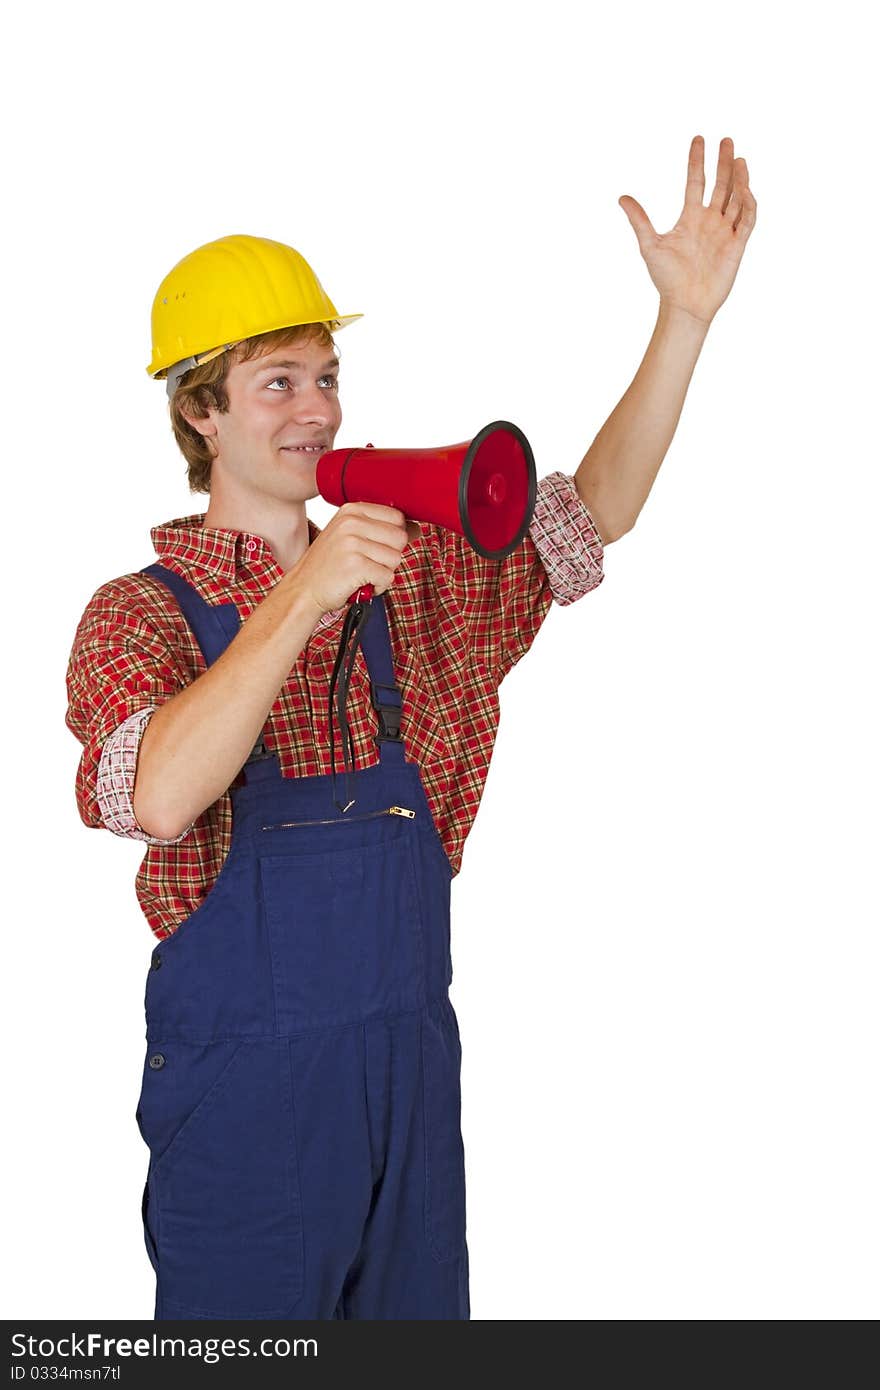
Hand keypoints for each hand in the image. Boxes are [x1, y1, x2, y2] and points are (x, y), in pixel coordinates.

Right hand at [294, 503, 420, 613]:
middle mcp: (351, 523)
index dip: (395, 536)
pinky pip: (387, 577)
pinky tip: (360, 584)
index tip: (379, 547)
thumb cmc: (328, 566)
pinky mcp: (356, 565)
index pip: (397, 516)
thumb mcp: (349, 537)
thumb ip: (379, 529)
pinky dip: (377, 587)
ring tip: (361, 574)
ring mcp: (353, 543)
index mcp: (351, 510)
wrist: (303, 589)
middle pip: (400, 537)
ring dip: (383, 573)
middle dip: (390, 556)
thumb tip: (416, 528)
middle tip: (368, 563)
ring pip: (396, 559)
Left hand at [618, 135, 756, 326]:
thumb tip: (621, 197)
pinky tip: (745, 190)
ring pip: (737, 198)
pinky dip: (748, 204)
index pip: (696, 181)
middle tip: (726, 139)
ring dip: (739, 179)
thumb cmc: (666, 278)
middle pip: (721, 184)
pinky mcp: (737, 245)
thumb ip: (639, 220)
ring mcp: (725, 231)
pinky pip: (747, 220)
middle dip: (723, 162)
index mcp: (691, 217)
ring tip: (738, 158)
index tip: (698, 139)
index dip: (697, 161)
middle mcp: (710, 220)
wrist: (684, 304)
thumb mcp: (650, 245)